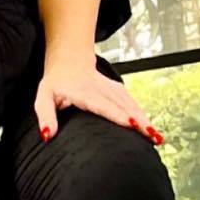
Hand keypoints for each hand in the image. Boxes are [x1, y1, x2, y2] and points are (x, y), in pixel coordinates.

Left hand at [35, 52, 162, 144]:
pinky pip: (131, 102)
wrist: (69, 62)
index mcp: (82, 91)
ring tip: (156, 136)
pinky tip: (150, 127)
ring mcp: (110, 88)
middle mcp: (100, 88)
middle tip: (152, 136)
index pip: (101, 104)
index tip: (131, 124)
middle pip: (122, 105)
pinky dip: (142, 114)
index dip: (117, 114)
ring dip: (144, 119)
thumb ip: (45, 115)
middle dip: (138, 120)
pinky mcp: (117, 90)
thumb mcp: (43, 97)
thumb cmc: (55, 84)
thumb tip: (48, 135)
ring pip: (130, 103)